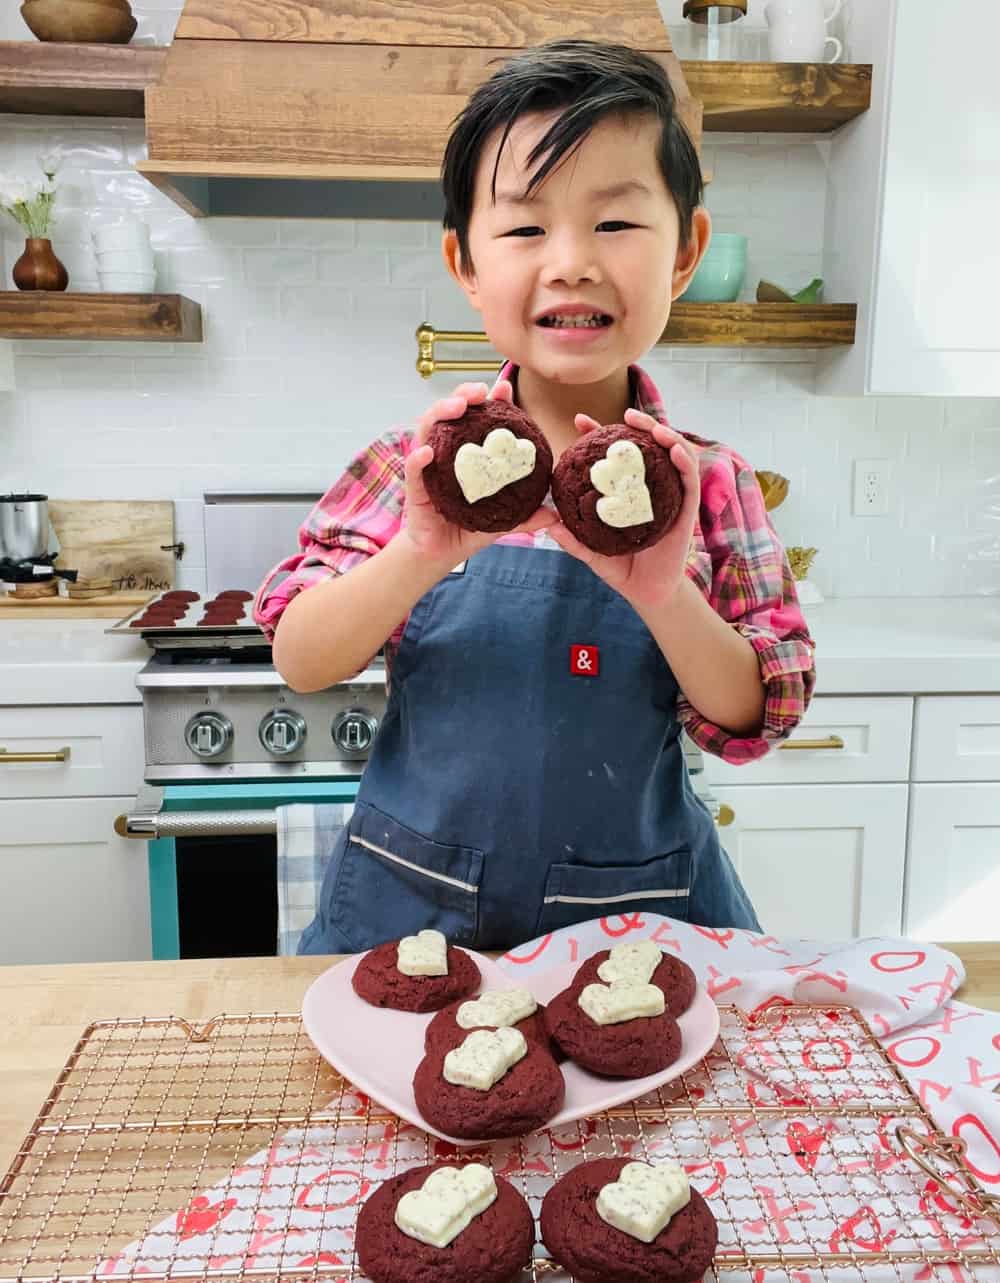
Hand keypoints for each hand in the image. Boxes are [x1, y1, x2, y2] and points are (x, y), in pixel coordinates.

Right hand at [401, 380, 553, 569]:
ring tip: (457, 407)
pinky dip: (418, 457)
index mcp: (468, 454)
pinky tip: (428, 452)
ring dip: (441, 413)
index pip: (478, 419)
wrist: (440, 554)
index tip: (504, 388)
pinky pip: (413, 468)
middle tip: (479, 391)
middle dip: (463, 396)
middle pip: (451, 413)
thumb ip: (526, 517)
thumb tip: (554, 514)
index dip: (491, 401)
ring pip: (429, 430)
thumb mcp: (503, 521)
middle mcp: (447, 453)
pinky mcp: (415, 487)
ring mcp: (429, 467)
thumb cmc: (469, 530)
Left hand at [546, 407, 699, 610]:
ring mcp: (671, 496)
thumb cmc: (621, 568)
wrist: (648, 593)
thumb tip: (548, 524)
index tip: (579, 420)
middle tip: (623, 413)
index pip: (615, 455)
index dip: (598, 434)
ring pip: (672, 454)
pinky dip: (682, 459)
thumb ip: (573, 539)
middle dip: (638, 424)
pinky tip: (672, 449)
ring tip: (650, 425)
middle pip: (647, 446)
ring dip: (664, 434)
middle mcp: (651, 487)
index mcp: (628, 490)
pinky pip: (688, 479)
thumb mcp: (591, 551)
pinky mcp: (686, 510)